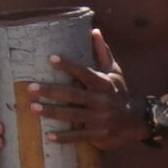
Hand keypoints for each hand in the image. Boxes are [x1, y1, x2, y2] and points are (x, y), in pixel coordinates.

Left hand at [29, 28, 147, 149]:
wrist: (136, 121)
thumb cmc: (120, 93)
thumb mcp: (115, 73)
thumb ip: (103, 52)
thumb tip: (94, 30)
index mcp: (105, 84)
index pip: (84, 72)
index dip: (68, 66)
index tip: (50, 59)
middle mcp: (103, 101)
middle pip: (73, 95)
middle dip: (51, 91)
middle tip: (31, 88)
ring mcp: (101, 119)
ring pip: (72, 115)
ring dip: (51, 112)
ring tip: (33, 107)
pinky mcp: (99, 134)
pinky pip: (79, 136)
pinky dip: (64, 137)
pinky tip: (48, 136)